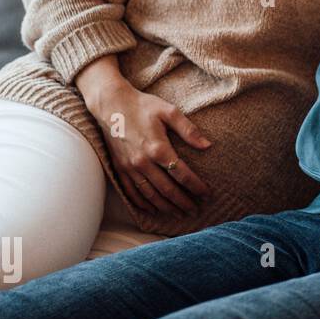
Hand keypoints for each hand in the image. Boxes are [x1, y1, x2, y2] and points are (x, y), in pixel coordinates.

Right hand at [85, 76, 213, 216]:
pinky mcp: (119, 168)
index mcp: (158, 148)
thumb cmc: (143, 106)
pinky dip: (143, 203)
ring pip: (150, 195)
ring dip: (165, 207)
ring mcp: (129, 167)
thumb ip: (189, 130)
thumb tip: (208, 146)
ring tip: (179, 214)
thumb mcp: (169, 112)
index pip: (182, 174)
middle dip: (183, 202)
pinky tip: (152, 210)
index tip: (207, 195)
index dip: (196, 187)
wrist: (111, 104)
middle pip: (167, 190)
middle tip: (196, 212)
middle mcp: (143, 162)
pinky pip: (131, 192)